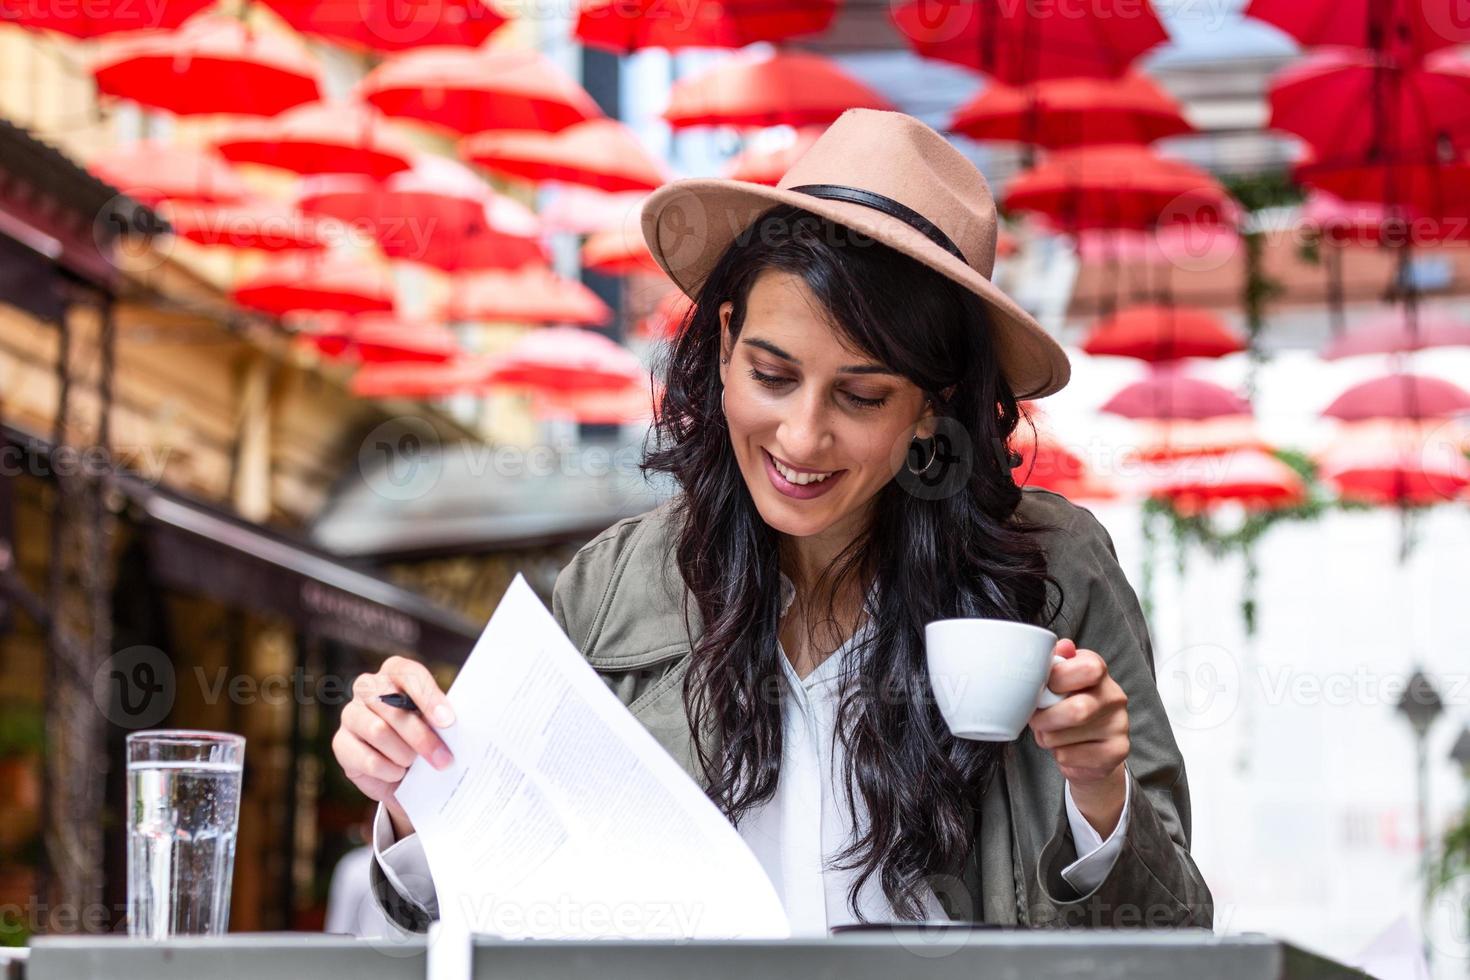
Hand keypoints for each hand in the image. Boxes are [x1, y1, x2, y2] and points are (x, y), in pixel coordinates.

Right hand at [333, 655, 455, 839]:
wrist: (403, 774)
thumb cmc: (425, 738)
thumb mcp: (437, 725)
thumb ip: (442, 719)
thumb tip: (455, 726)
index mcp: (395, 672)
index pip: (409, 675)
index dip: (429, 698)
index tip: (448, 722)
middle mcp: (368, 687)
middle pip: (394, 707)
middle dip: (422, 736)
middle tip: (444, 760)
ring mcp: (351, 714)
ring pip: (379, 731)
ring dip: (404, 754)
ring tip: (416, 765)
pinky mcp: (341, 743)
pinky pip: (367, 758)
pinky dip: (389, 770)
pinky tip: (398, 773)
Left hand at [1028, 638, 1128, 833]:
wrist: (1093, 745)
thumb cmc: (1069, 704)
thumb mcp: (1060, 679)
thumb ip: (1056, 662)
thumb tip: (1062, 645)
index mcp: (1099, 671)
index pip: (1088, 668)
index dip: (1057, 679)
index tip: (1044, 688)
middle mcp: (1114, 697)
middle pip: (1077, 710)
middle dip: (1044, 719)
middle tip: (1036, 720)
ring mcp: (1119, 726)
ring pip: (1065, 737)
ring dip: (1047, 738)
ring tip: (1052, 733)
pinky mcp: (1116, 753)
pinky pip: (1069, 757)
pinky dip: (1058, 755)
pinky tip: (1066, 748)